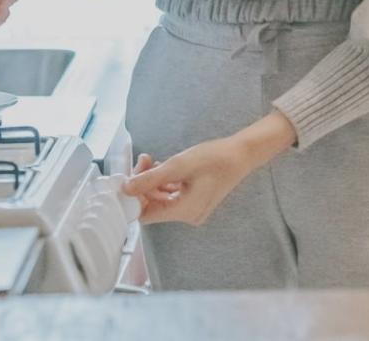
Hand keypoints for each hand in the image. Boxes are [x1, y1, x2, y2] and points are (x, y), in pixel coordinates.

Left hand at [122, 112, 297, 224]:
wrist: (243, 153)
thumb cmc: (214, 158)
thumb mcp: (178, 166)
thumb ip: (149, 179)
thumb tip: (125, 188)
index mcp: (184, 212)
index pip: (146, 215)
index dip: (133, 199)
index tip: (126, 179)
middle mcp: (188, 216)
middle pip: (154, 205)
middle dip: (143, 184)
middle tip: (143, 161)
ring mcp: (193, 209)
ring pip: (162, 198)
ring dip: (153, 181)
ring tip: (151, 159)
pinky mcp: (197, 200)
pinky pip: (174, 195)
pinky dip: (165, 182)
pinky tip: (163, 166)